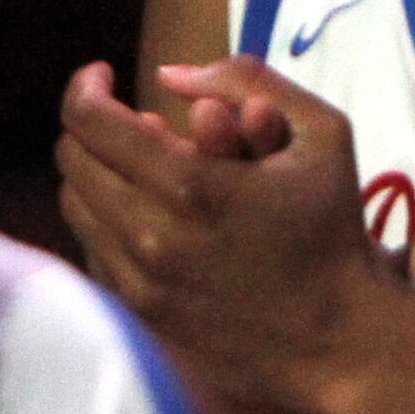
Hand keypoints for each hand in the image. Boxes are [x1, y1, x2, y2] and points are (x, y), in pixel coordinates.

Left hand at [57, 57, 389, 413]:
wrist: (341, 340)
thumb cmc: (336, 229)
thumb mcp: (322, 133)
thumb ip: (247, 81)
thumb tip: (166, 75)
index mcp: (191, 185)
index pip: (90, 121)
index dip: (86, 85)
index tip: (104, 73)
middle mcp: (151, 237)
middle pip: (73, 161)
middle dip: (91, 126)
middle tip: (128, 119)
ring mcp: (141, 283)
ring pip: (76, 206)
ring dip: (96, 172)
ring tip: (139, 164)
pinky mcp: (141, 316)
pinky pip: (94, 250)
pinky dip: (106, 218)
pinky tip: (145, 211)